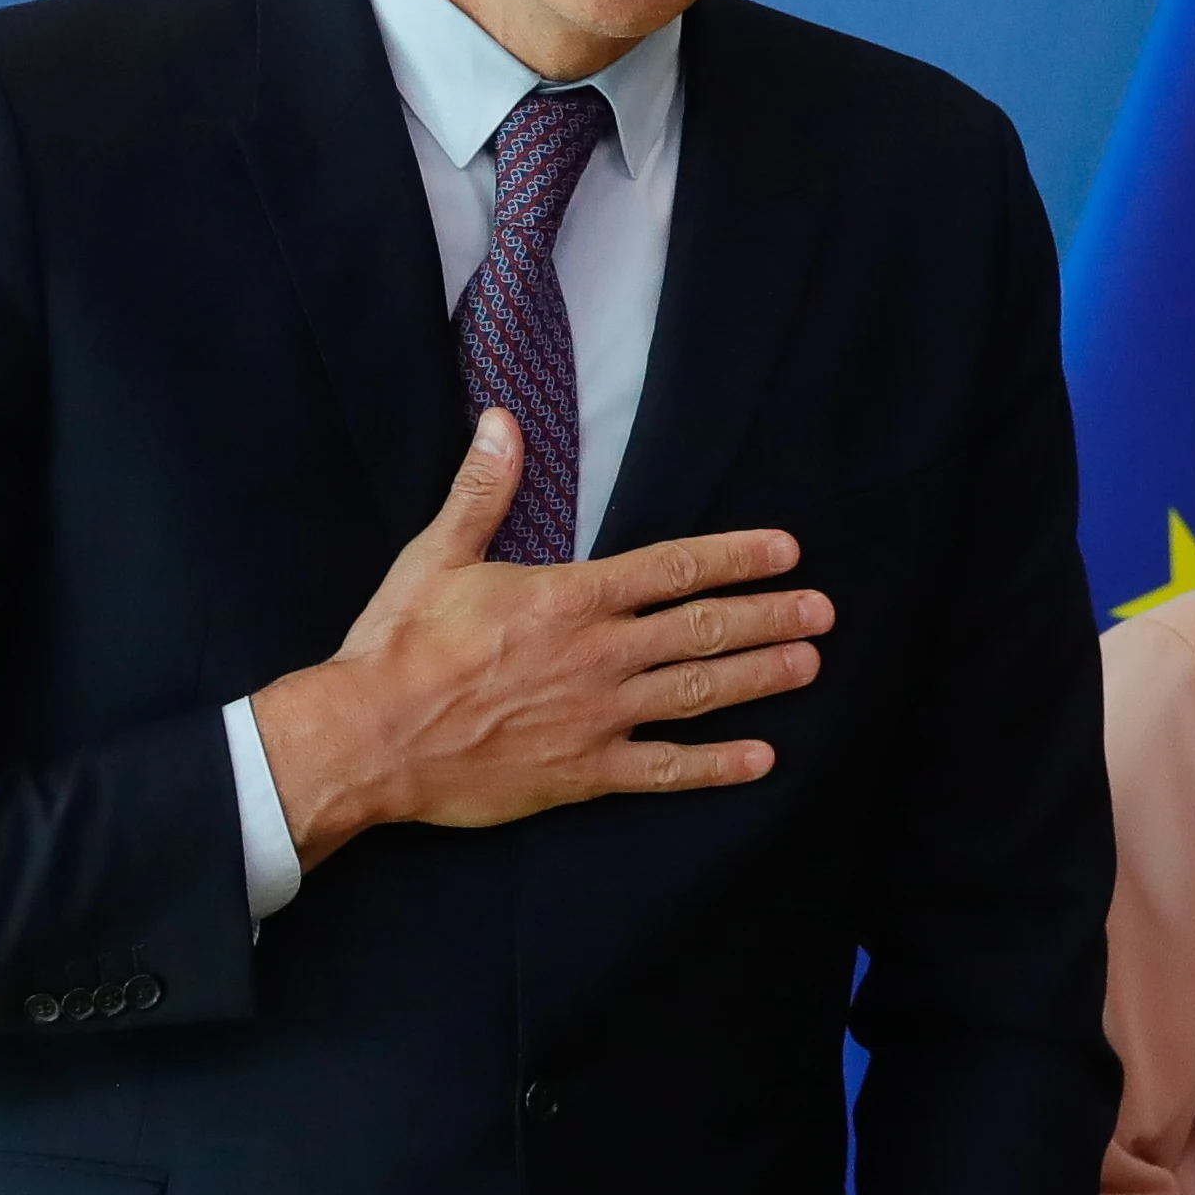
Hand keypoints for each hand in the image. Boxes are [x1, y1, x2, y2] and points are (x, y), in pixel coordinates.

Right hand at [248, 410, 830, 864]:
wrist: (371, 737)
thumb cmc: (399, 646)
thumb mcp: (436, 555)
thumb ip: (483, 491)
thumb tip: (502, 422)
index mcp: (571, 597)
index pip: (673, 568)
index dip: (735, 557)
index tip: (785, 551)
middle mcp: (600, 654)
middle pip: (703, 629)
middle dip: (769, 616)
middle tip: (823, 611)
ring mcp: (599, 716)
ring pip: (700, 691)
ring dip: (761, 677)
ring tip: (810, 664)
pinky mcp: (586, 773)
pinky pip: (666, 769)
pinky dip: (717, 766)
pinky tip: (762, 759)